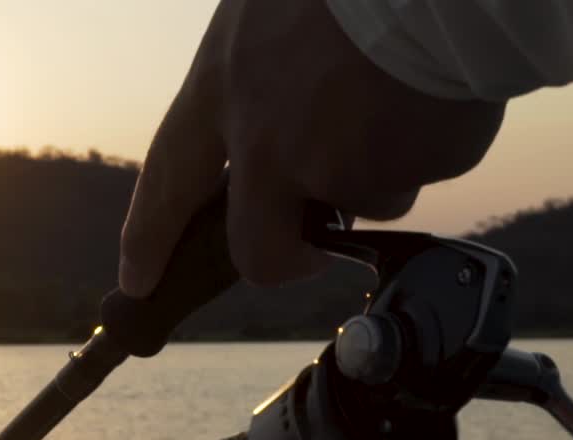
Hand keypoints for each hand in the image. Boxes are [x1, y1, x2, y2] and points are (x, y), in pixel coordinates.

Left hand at [118, 0, 505, 296]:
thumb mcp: (269, 12)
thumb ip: (258, 78)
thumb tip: (280, 144)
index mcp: (224, 82)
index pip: (168, 178)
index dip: (149, 236)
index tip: (137, 280)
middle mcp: (265, 137)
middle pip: (257, 248)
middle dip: (284, 260)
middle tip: (305, 253)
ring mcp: (330, 166)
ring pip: (357, 204)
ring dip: (381, 170)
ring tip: (402, 97)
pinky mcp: (395, 178)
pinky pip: (415, 178)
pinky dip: (429, 147)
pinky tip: (435, 96)